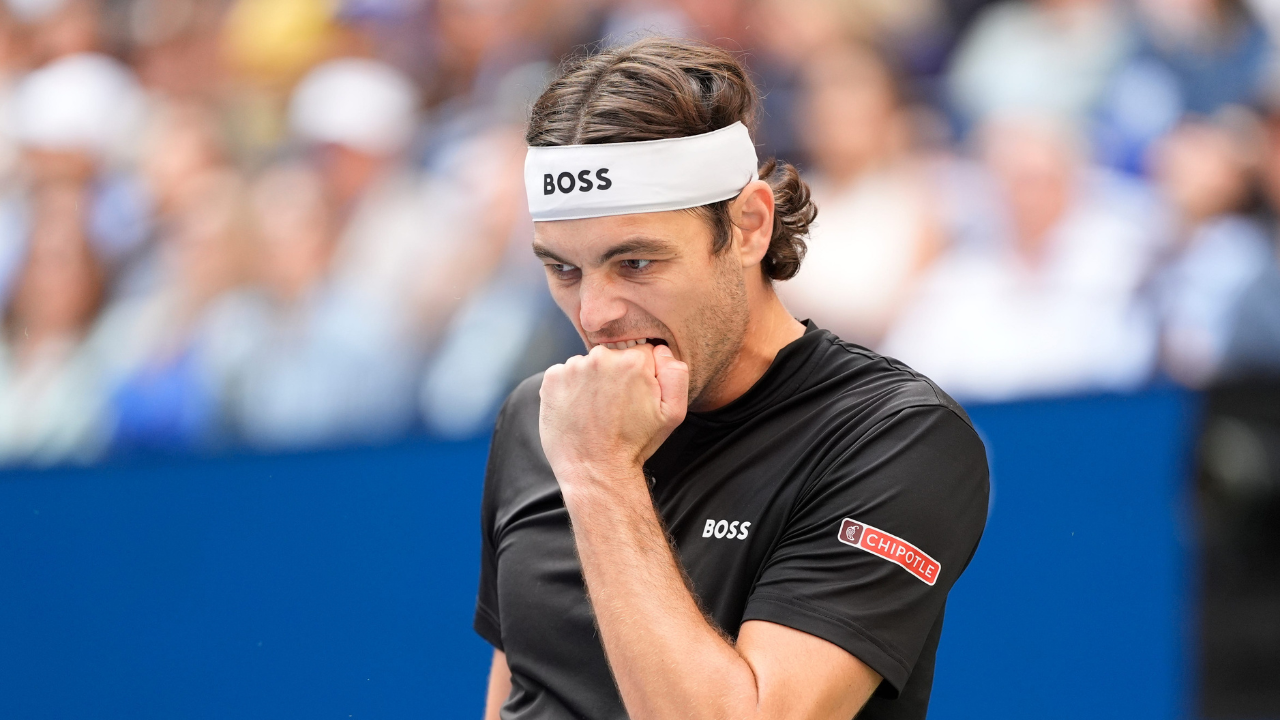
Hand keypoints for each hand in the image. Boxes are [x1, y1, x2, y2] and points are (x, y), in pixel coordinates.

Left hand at [539, 343, 688, 488]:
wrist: (596, 470)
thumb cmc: (633, 444)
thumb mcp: (673, 413)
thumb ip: (676, 374)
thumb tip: (661, 351)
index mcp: (633, 361)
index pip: (640, 353)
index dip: (640, 375)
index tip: (634, 396)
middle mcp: (601, 358)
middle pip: (612, 357)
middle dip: (614, 376)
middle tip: (614, 407)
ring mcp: (573, 367)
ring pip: (587, 366)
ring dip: (591, 382)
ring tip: (595, 411)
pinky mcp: (552, 379)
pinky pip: (565, 375)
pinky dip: (570, 388)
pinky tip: (578, 410)